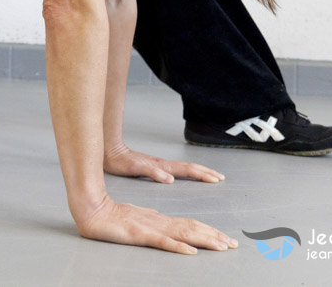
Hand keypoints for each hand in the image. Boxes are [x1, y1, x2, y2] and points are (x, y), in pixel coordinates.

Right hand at [77, 196, 237, 254]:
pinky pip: (162, 242)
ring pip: (183, 234)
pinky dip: (178, 247)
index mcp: (159, 219)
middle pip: (192, 229)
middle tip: (233, 245)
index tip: (225, 239)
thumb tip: (166, 223)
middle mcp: (159, 222)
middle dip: (214, 236)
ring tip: (221, 246)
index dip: (209, 232)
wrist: (91, 209)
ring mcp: (150, 228)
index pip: (190, 225)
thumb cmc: (110, 215)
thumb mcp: (137, 218)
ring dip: (204, 241)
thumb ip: (152, 220)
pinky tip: (190, 252)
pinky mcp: (140, 235)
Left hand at [104, 142, 224, 183]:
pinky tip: (187, 175)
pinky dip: (186, 172)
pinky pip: (176, 170)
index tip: (216, 179)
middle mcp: (164, 165)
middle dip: (206, 172)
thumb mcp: (136, 168)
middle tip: (220, 177)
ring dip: (199, 171)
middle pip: (189, 167)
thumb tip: (170, 179)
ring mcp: (160, 165)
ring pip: (184, 167)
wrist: (110, 152)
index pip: (187, 170)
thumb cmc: (121, 161)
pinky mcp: (155, 167)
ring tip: (210, 175)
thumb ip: (153, 173)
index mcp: (162, 166)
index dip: (202, 174)